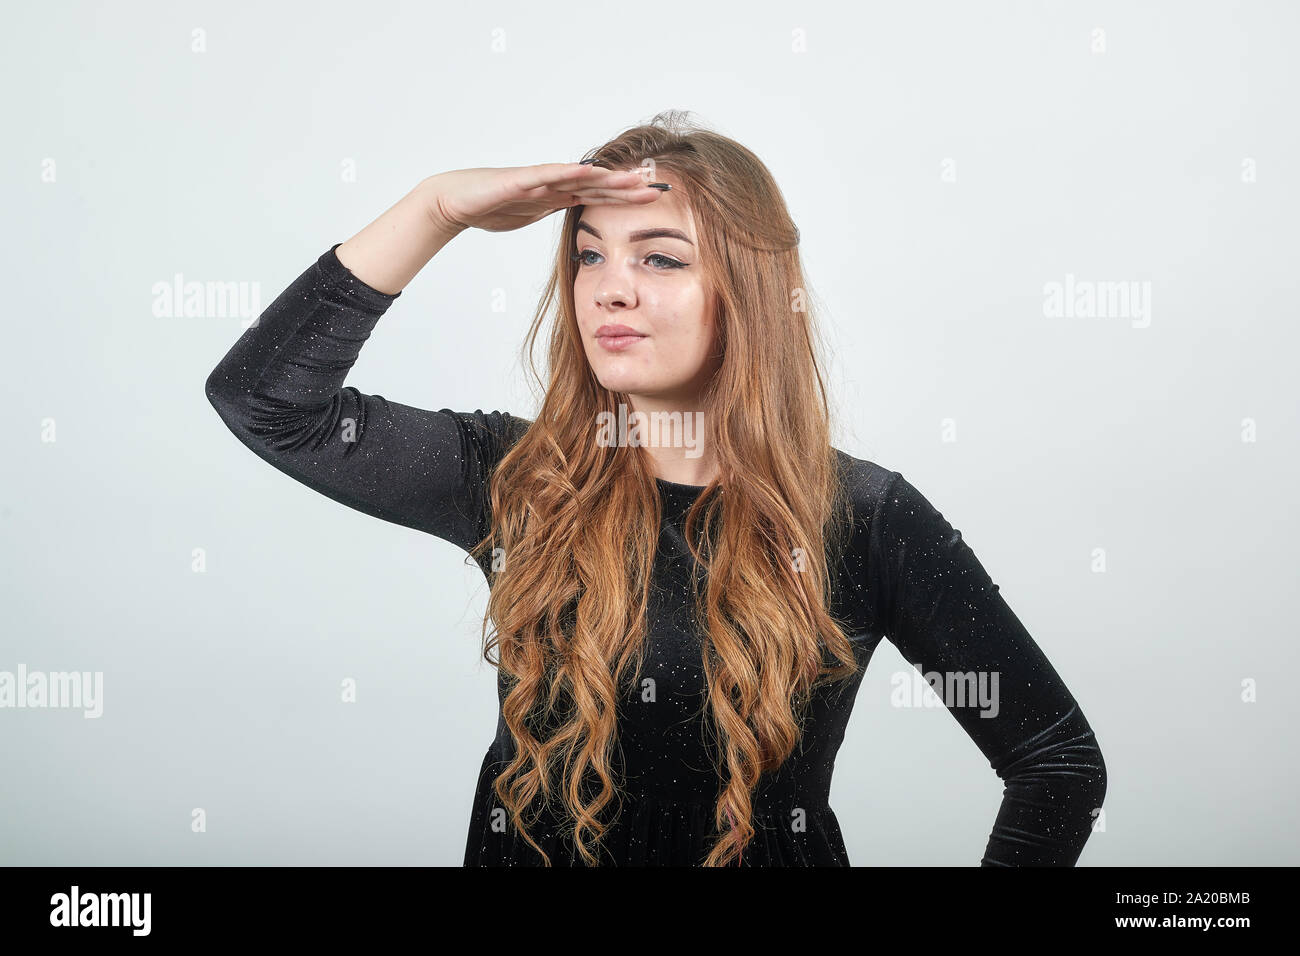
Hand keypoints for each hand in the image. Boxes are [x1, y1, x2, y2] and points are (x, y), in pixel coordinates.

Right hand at [428, 163, 663, 232]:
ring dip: (608, 178)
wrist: (455, 201)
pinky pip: (547, 175)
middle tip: (659, 187)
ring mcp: (538, 180)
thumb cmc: (489, 207)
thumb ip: (552, 212)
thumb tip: (574, 217)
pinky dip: (568, 172)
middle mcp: (553, 184)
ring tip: (634, 178)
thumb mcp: (531, 215)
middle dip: (629, 187)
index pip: (600, 197)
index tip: (655, 200)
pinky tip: (588, 170)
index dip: (627, 198)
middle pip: (598, 185)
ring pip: (579, 177)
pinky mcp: (520, 180)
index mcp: (558, 196)